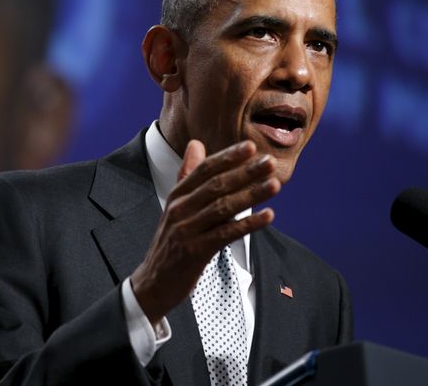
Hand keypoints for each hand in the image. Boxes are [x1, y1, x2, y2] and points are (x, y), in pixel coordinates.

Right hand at [131, 139, 278, 322]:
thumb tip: (196, 144)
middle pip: (216, 185)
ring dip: (251, 195)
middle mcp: (180, 209)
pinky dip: (248, 224)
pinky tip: (267, 216)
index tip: (250, 146)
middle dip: (245, 172)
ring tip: (274, 185)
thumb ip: (187, 175)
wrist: (152, 283)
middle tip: (269, 162)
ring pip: (223, 207)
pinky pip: (225, 234)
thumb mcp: (176, 206)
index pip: (204, 170)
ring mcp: (186, 230)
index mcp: (177, 196)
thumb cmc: (170, 242)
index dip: (227, 157)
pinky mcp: (194, 252)